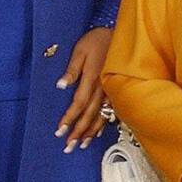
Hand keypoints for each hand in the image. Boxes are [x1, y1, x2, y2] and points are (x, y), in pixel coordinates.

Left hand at [57, 27, 111, 152]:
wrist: (122, 34)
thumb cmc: (97, 40)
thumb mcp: (81, 50)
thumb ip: (72, 69)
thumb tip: (60, 86)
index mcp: (93, 78)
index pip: (79, 103)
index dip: (69, 118)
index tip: (59, 131)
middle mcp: (103, 88)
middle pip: (90, 114)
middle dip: (78, 132)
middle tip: (68, 146)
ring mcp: (112, 91)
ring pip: (101, 116)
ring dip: (90, 132)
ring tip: (81, 145)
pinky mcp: (117, 90)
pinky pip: (110, 112)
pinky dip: (103, 124)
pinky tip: (97, 133)